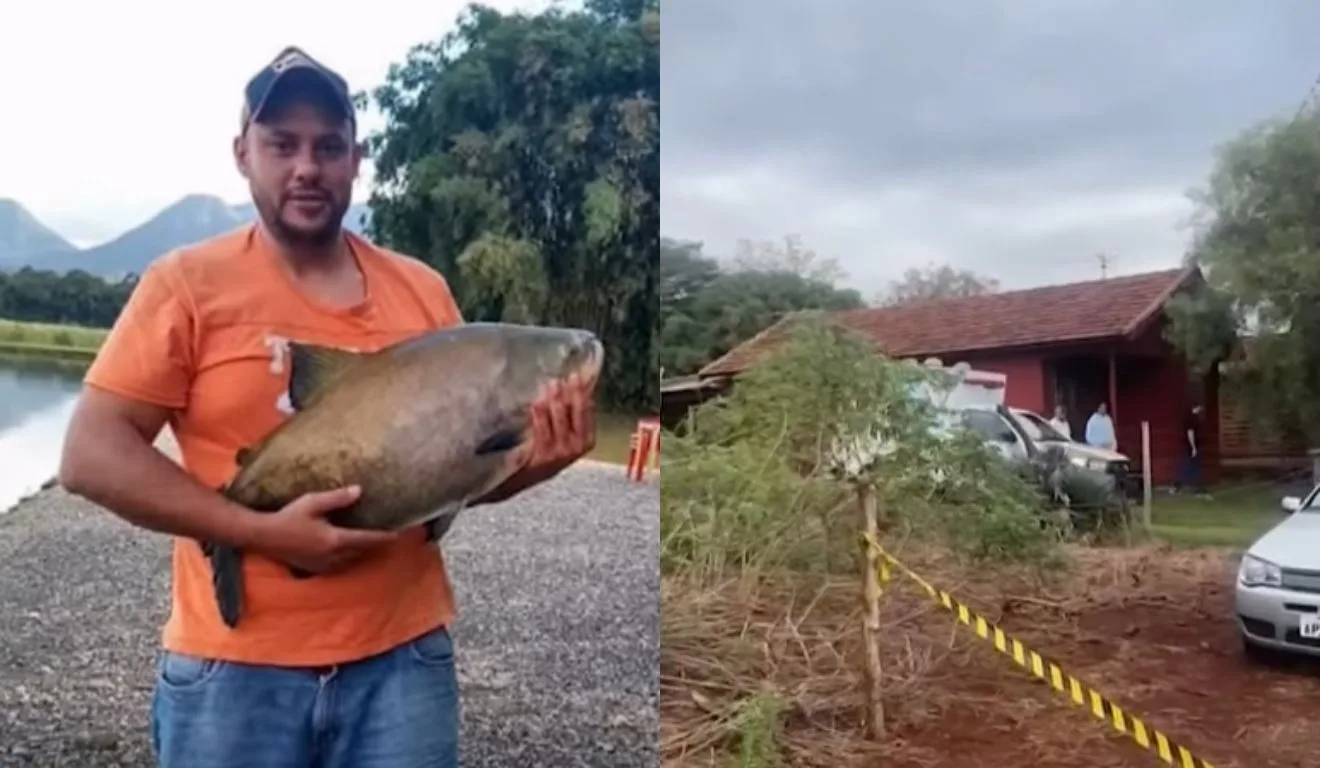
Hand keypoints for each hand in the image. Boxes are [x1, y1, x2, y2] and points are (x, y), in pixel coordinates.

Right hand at [245, 485, 397, 573]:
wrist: (263, 536)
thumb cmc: (288, 516)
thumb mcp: (313, 502)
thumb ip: (337, 498)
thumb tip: (359, 490)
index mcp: (334, 539)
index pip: (366, 539)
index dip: (383, 538)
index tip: (398, 535)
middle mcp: (332, 556)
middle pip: (361, 552)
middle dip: (376, 547)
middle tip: (389, 540)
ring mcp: (322, 564)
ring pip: (351, 562)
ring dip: (362, 554)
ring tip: (372, 546)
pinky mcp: (313, 568)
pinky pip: (338, 567)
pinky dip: (348, 561)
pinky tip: (348, 554)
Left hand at [477, 373, 597, 505]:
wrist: (521, 477)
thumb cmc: (543, 450)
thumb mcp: (562, 434)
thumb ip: (569, 412)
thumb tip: (576, 382)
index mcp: (587, 439)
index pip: (588, 410)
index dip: (582, 391)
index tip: (575, 375)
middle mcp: (577, 447)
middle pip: (576, 411)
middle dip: (569, 391)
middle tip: (562, 376)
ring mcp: (561, 452)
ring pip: (559, 417)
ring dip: (554, 398)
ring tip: (549, 384)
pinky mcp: (543, 455)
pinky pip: (542, 428)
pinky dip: (540, 413)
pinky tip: (537, 402)